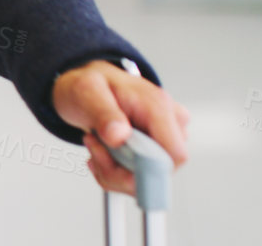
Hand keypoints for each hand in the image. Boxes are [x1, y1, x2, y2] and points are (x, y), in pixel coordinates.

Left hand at [52, 59, 188, 195]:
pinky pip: (141, 175)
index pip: (174, 154)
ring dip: (115, 171)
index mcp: (157, 105)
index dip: (147, 169)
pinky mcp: (157, 148)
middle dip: (122, 170)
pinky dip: (117, 172)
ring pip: (149, 176)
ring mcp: (165, 136)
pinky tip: (102, 152)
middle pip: (160, 171)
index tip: (113, 162)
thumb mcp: (86, 92)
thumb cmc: (89, 85)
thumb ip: (103, 113)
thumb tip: (120, 136)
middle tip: (95, 146)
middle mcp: (169, 121)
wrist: (87, 86)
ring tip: (95, 144)